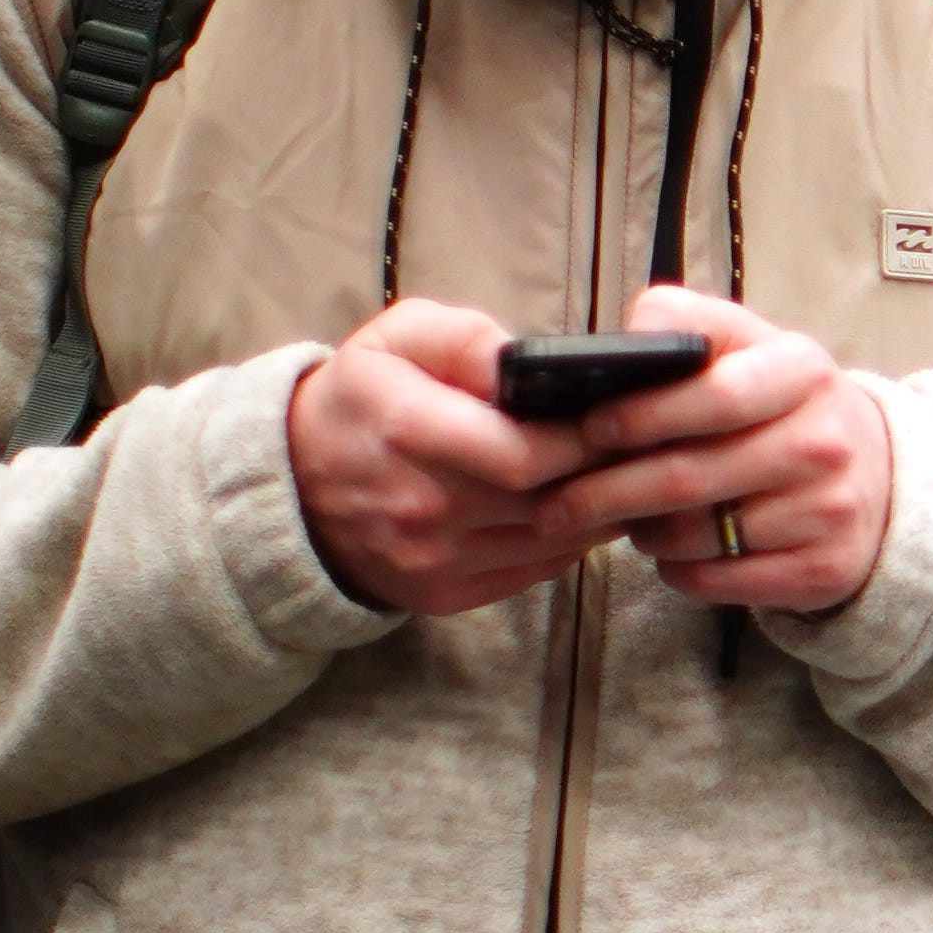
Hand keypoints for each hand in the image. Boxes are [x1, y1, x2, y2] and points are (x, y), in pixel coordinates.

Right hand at [286, 298, 596, 614]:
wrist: (292, 482)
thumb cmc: (362, 396)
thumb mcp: (399, 338)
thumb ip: (466, 341)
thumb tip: (526, 363)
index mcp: (408, 432)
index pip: (525, 454)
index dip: (586, 441)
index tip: (621, 419)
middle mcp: (419, 507)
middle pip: (548, 502)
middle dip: (604, 476)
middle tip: (639, 449)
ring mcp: (429, 560)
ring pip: (550, 543)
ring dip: (596, 513)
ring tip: (618, 477)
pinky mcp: (440, 594)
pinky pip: (532, 573)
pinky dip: (565, 544)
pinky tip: (577, 512)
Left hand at [538, 284, 898, 610]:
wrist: (873, 474)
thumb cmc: (778, 405)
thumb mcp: (746, 344)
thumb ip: (683, 321)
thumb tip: (628, 336)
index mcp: (802, 371)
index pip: (715, 394)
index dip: (641, 415)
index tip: (589, 428)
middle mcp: (826, 441)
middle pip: (690, 477)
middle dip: (606, 492)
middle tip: (556, 502)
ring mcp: (830, 510)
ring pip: (697, 535)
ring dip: (642, 532)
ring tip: (627, 518)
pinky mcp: (825, 569)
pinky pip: (718, 579)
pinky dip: (677, 569)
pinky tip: (672, 548)